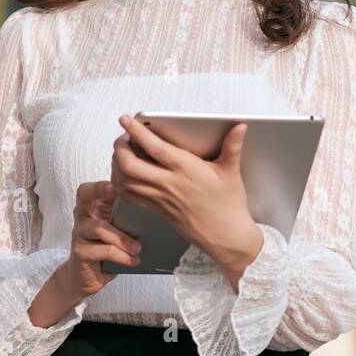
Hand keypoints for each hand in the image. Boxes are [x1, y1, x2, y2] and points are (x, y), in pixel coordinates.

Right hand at [63, 180, 142, 300]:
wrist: (88, 278)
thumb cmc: (107, 249)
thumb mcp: (117, 229)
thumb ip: (126, 215)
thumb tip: (157, 206)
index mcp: (93, 207)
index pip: (92, 187)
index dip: (102, 182)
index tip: (116, 180)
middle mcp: (83, 216)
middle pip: (84, 196)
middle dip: (99, 190)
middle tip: (114, 191)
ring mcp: (79, 233)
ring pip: (99, 227)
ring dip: (122, 238)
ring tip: (138, 248)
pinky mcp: (80, 253)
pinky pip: (103, 250)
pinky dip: (122, 256)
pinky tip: (133, 260)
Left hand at [111, 115, 262, 276]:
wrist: (225, 236)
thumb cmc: (228, 205)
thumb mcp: (231, 171)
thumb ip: (232, 146)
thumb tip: (239, 127)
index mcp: (186, 169)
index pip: (154, 147)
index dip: (137, 131)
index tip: (126, 119)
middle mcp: (169, 183)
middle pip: (130, 165)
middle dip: (119, 148)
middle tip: (123, 137)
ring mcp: (160, 198)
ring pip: (124, 181)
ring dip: (116, 165)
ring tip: (121, 152)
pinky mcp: (156, 210)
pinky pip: (129, 196)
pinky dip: (119, 183)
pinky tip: (123, 174)